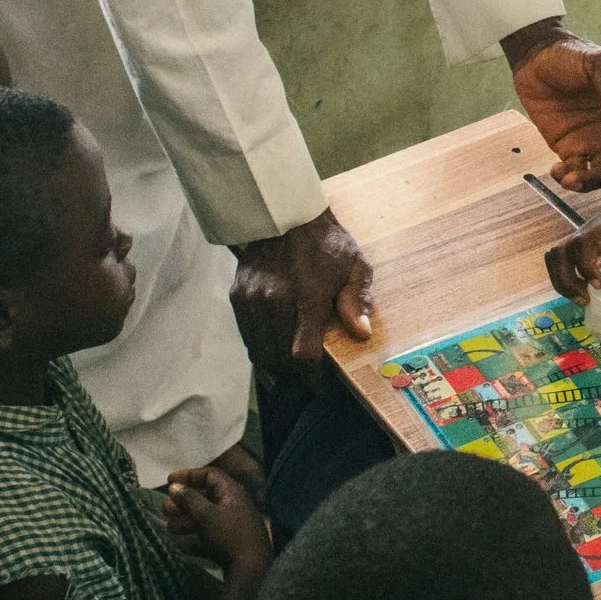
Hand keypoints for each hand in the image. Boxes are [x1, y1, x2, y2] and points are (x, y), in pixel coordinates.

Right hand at [162, 467, 272, 575]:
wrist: (252, 569)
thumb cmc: (229, 535)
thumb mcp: (207, 515)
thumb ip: (189, 499)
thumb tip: (174, 486)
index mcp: (232, 492)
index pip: (210, 475)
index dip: (188, 475)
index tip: (169, 481)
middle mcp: (233, 505)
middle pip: (204, 498)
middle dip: (183, 503)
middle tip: (165, 510)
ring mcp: (232, 525)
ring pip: (204, 518)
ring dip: (185, 521)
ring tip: (169, 527)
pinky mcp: (229, 543)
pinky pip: (208, 536)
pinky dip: (193, 538)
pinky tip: (177, 544)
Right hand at [231, 211, 371, 374]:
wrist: (285, 216)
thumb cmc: (325, 243)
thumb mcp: (354, 265)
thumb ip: (358, 300)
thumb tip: (362, 333)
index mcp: (307, 295)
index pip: (304, 353)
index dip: (312, 376)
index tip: (320, 384)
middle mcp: (275, 300)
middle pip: (280, 358)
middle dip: (295, 372)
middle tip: (307, 371)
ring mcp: (253, 299)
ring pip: (260, 351)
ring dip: (275, 362)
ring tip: (290, 360)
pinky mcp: (238, 296)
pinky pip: (247, 336)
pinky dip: (260, 345)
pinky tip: (275, 341)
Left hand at [506, 23, 600, 190]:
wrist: (534, 56)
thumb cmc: (571, 53)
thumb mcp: (595, 62)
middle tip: (594, 176)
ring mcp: (590, 140)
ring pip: (598, 174)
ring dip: (587, 183)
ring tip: (572, 178)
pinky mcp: (566, 146)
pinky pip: (572, 170)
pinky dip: (566, 178)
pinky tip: (558, 170)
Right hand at [545, 202, 600, 300]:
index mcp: (597, 234)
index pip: (581, 252)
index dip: (587, 271)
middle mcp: (580, 235)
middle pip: (557, 257)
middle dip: (566, 283)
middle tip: (586, 300)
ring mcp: (575, 237)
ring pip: (552, 258)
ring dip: (560, 280)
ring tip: (580, 295)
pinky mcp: (575, 242)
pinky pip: (557, 258)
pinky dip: (561, 274)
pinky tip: (580, 285)